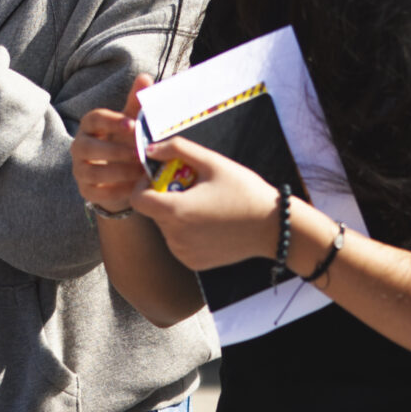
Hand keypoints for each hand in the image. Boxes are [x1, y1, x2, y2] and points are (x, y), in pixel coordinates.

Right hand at [73, 76, 153, 214]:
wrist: (123, 175)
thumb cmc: (127, 141)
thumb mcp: (134, 122)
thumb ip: (138, 102)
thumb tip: (145, 77)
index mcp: (90, 125)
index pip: (94, 118)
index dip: (111, 121)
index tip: (132, 125)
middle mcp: (79, 146)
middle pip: (88, 147)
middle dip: (116, 151)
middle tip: (140, 154)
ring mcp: (80, 169)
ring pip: (92, 171)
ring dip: (119, 171)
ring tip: (142, 172)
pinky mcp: (85, 190)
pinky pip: (97, 191)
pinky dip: (117, 190)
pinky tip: (135, 188)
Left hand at [134, 135, 317, 271]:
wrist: (273, 228)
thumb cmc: (245, 191)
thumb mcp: (213, 162)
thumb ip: (177, 149)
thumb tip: (150, 148)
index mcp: (175, 211)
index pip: (137, 199)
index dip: (143, 184)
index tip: (162, 176)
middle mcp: (174, 237)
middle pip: (153, 211)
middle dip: (165, 195)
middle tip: (192, 186)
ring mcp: (183, 252)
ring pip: (165, 227)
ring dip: (176, 213)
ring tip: (205, 204)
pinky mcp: (193, 262)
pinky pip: (178, 242)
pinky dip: (186, 231)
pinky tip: (210, 222)